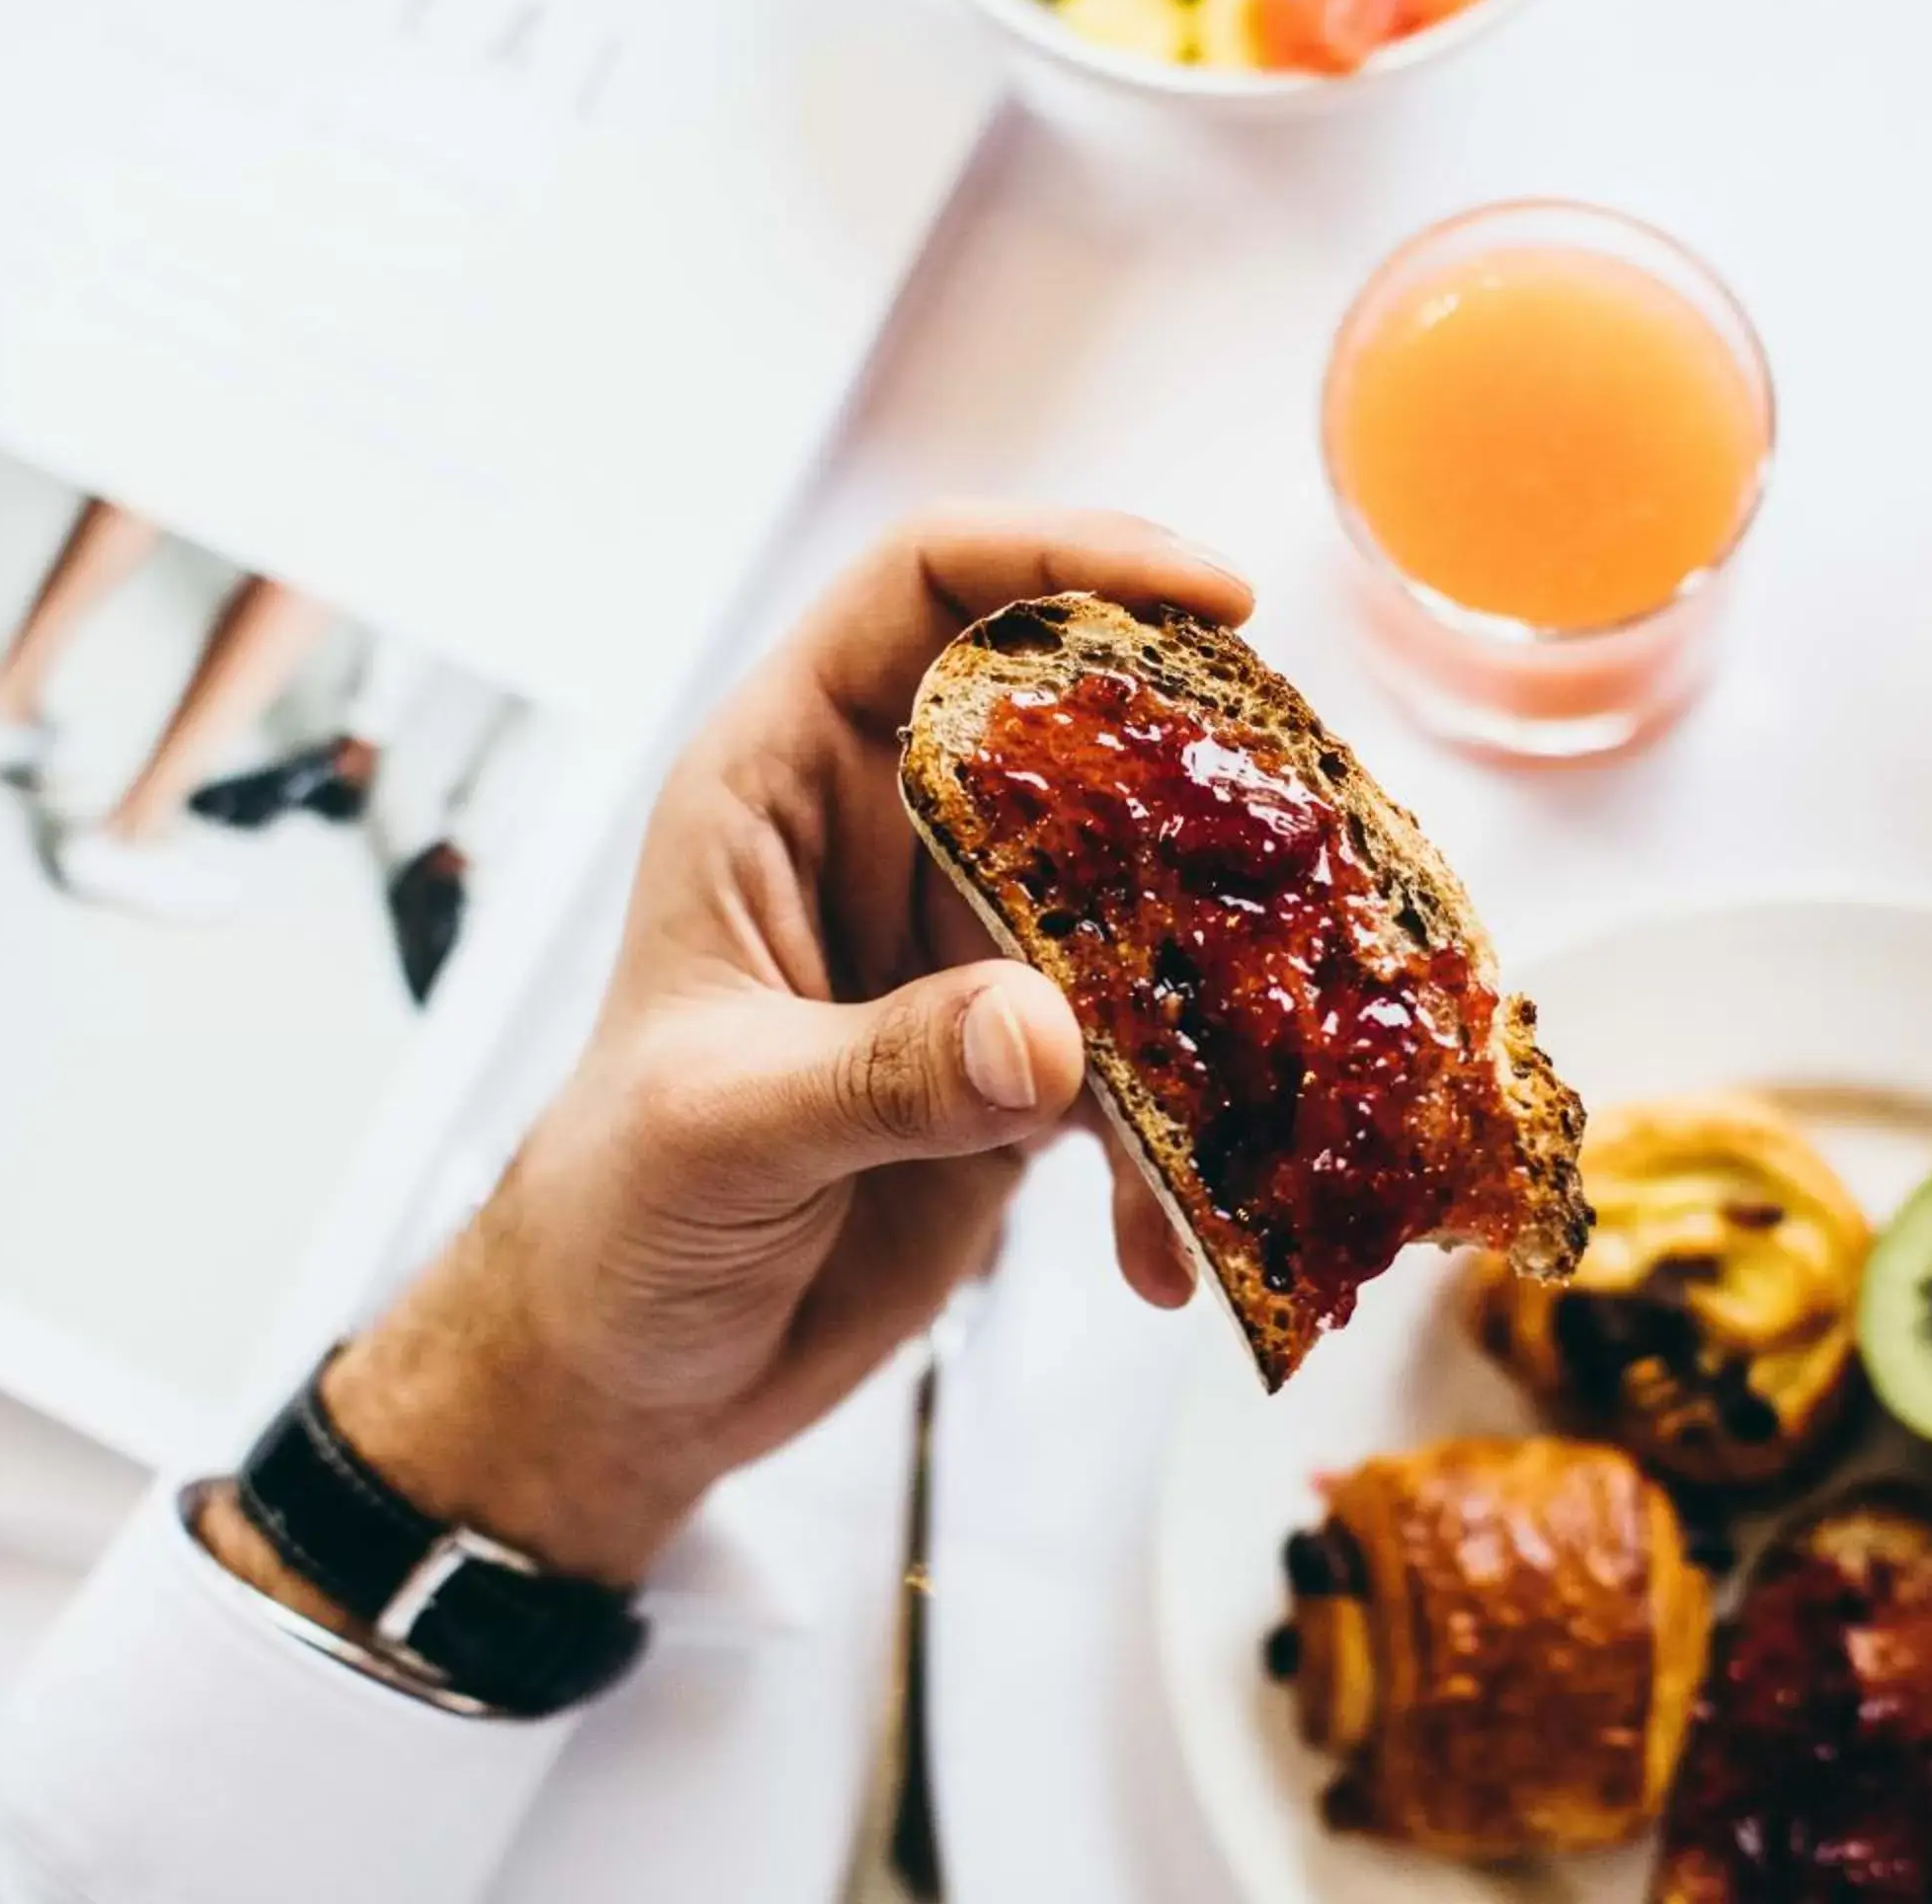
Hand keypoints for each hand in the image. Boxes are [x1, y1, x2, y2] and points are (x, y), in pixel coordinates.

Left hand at [204, 509, 1244, 1604]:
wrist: (627, 1375)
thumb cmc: (612, 1216)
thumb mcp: (721, 1130)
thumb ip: (879, 1074)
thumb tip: (1050, 1033)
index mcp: (782, 783)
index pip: (924, 589)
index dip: (1067, 556)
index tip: (1216, 598)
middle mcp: (887, 840)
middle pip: (1076, 728)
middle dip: (1201, 770)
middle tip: (1319, 827)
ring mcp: (965, 953)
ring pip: (1137, 899)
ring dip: (1220, 976)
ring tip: (1292, 1054)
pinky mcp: (1020, 1069)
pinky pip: (1143, 1062)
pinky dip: (1181, 1146)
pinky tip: (1166, 1256)